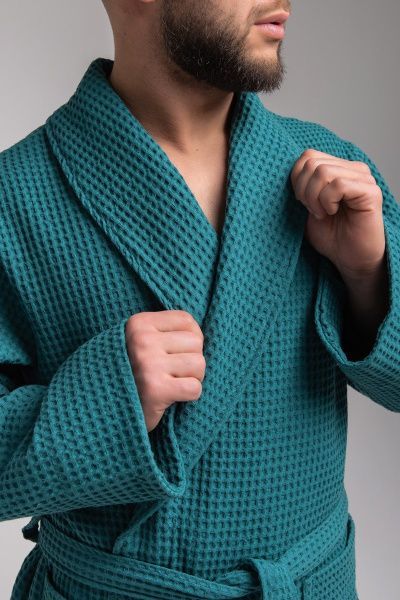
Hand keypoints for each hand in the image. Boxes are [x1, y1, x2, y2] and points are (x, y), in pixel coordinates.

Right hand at [125, 310, 205, 431]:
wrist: (101, 409)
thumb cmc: (129, 374)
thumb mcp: (138, 343)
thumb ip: (163, 332)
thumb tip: (199, 333)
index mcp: (138, 324)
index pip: (186, 320)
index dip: (191, 338)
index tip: (177, 353)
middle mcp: (142, 341)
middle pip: (196, 342)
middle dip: (191, 360)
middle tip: (173, 373)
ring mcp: (148, 364)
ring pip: (199, 364)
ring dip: (192, 378)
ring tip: (173, 384)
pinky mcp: (155, 390)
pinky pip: (194, 388)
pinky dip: (189, 396)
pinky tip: (172, 397)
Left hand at [290, 149, 385, 278]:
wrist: (348, 259)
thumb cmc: (330, 235)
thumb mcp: (308, 206)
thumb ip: (302, 185)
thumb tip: (288, 168)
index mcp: (338, 168)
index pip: (308, 156)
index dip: (297, 179)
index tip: (303, 202)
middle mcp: (353, 169)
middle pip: (312, 163)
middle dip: (304, 191)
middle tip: (313, 211)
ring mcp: (363, 178)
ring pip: (323, 172)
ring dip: (314, 198)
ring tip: (322, 213)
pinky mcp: (370, 192)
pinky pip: (338, 185)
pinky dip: (327, 201)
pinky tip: (332, 213)